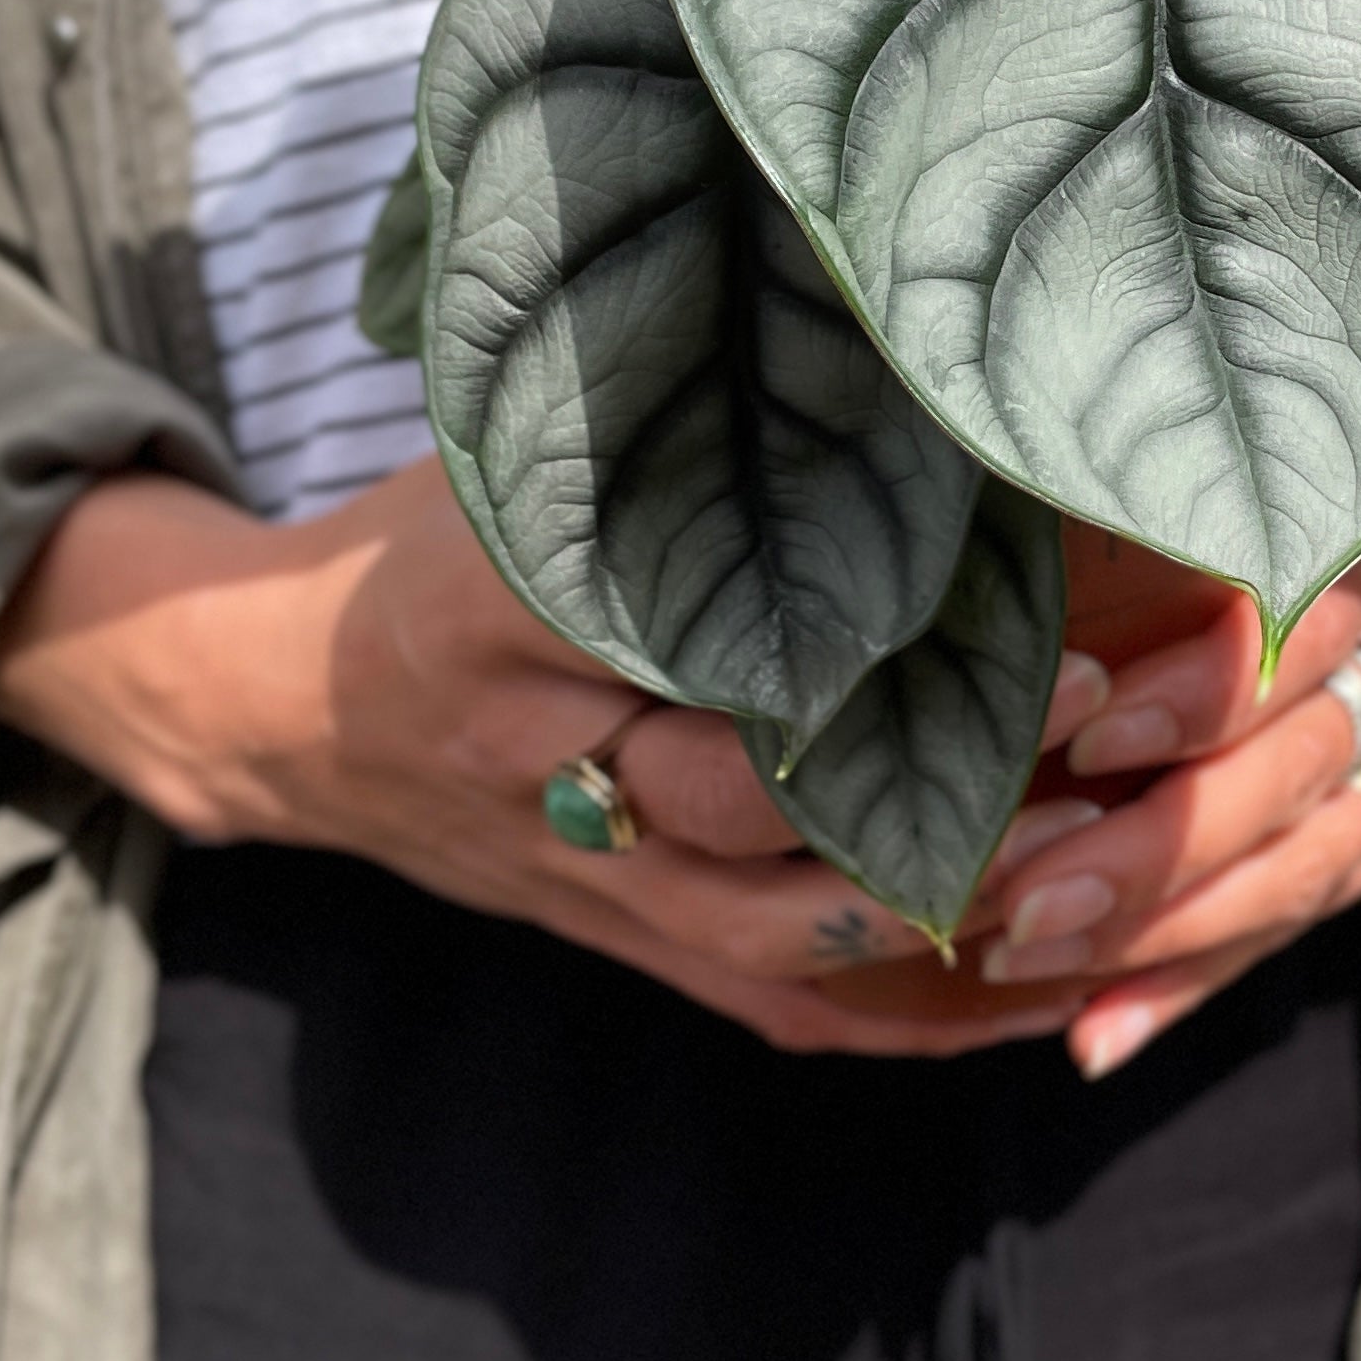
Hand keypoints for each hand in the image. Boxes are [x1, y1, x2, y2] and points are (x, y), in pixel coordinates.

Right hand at [0, 456, 1107, 1057]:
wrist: (270, 708)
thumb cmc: (411, 549)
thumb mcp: (496, 453)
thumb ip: (640, 422)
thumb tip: (841, 344)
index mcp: (494, 607)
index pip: (671, 622)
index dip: (836, 627)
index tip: (981, 590)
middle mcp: (532, 754)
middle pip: (733, 799)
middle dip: (913, 771)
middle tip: (1091, 715)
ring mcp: (570, 869)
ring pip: (761, 929)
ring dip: (932, 907)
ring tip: (1089, 853)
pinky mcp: (604, 935)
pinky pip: (758, 1004)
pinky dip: (895, 1016)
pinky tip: (1020, 988)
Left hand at [938, 268, 1360, 1076]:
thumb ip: (1238, 463)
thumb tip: (1064, 486)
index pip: (1304, 642)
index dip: (1198, 691)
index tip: (1080, 728)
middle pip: (1294, 778)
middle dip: (1150, 849)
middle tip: (1013, 894)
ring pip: (1304, 867)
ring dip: (1163, 930)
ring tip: (1027, 963)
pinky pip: (1315, 907)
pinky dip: (1206, 972)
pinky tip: (1100, 1035)